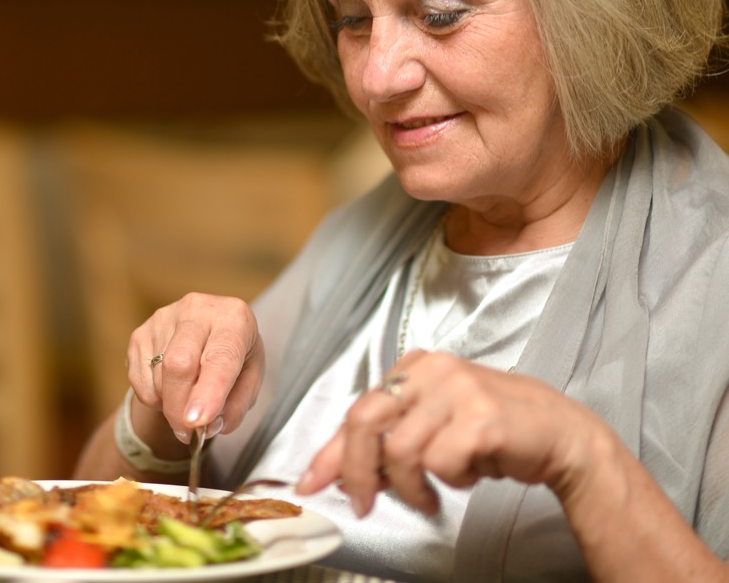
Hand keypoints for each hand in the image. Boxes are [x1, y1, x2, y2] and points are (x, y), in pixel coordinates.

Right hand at [127, 292, 263, 442]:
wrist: (211, 329)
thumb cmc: (235, 354)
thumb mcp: (251, 378)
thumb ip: (236, 406)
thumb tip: (210, 425)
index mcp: (233, 317)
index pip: (219, 357)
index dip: (208, 392)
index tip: (198, 422)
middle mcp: (196, 310)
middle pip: (178, 364)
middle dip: (179, 407)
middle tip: (187, 432)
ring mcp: (163, 319)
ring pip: (157, 377)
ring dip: (170, 405)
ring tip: (187, 401)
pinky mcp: (140, 332)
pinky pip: (138, 379)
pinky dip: (154, 398)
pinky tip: (170, 390)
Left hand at [297, 350, 596, 516]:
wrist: (559, 433)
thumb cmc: (492, 431)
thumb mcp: (432, 428)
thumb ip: (388, 441)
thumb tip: (339, 471)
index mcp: (414, 366)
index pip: (356, 409)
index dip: (330, 451)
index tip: (310, 482)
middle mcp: (431, 369)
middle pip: (365, 421)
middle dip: (355, 471)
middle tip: (362, 504)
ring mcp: (457, 388)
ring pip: (400, 450)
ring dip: (410, 487)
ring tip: (429, 496)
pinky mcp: (481, 416)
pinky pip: (440, 462)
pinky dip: (448, 482)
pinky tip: (466, 477)